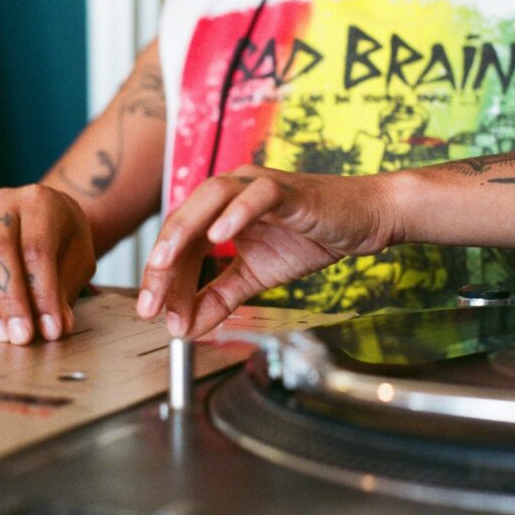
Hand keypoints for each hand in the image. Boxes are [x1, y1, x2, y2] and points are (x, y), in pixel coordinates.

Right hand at [0, 184, 95, 344]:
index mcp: (39, 202)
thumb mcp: (78, 259)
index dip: (42, 293)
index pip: (37, 249)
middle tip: (21, 336)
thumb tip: (56, 326)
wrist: (44, 215)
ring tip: (4, 333)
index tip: (50, 327)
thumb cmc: (63, 237)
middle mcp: (2, 202)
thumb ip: (66, 290)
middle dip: (10, 301)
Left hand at [136, 165, 394, 337]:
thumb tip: (186, 328)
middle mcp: (231, 191)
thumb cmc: (310, 237)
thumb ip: (220, 298)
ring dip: (183, 232)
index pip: (179, 243)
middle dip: (162, 263)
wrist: (363, 219)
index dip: (162, 278)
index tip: (152, 313)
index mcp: (219, 210)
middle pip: (183, 220)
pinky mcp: (287, 190)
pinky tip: (220, 236)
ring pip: (210, 198)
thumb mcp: (257, 276)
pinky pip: (257, 196)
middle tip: (152, 304)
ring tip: (165, 264)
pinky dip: (236, 214)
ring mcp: (257, 186)